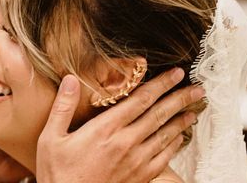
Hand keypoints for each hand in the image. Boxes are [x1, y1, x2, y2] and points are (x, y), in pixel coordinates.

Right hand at [36, 68, 203, 182]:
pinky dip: (175, 144)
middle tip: (195, 88)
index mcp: (105, 129)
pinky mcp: (139, 177)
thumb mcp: (51, 137)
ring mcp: (135, 162)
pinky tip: (180, 137)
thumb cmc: (58, 173)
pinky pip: (164, 158)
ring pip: (165, 135)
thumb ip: (63, 106)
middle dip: (179, 98)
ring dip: (181, 120)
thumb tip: (70, 79)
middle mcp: (124, 143)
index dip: (159, 84)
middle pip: (158, 114)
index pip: (139, 100)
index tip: (174, 73)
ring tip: (194, 108)